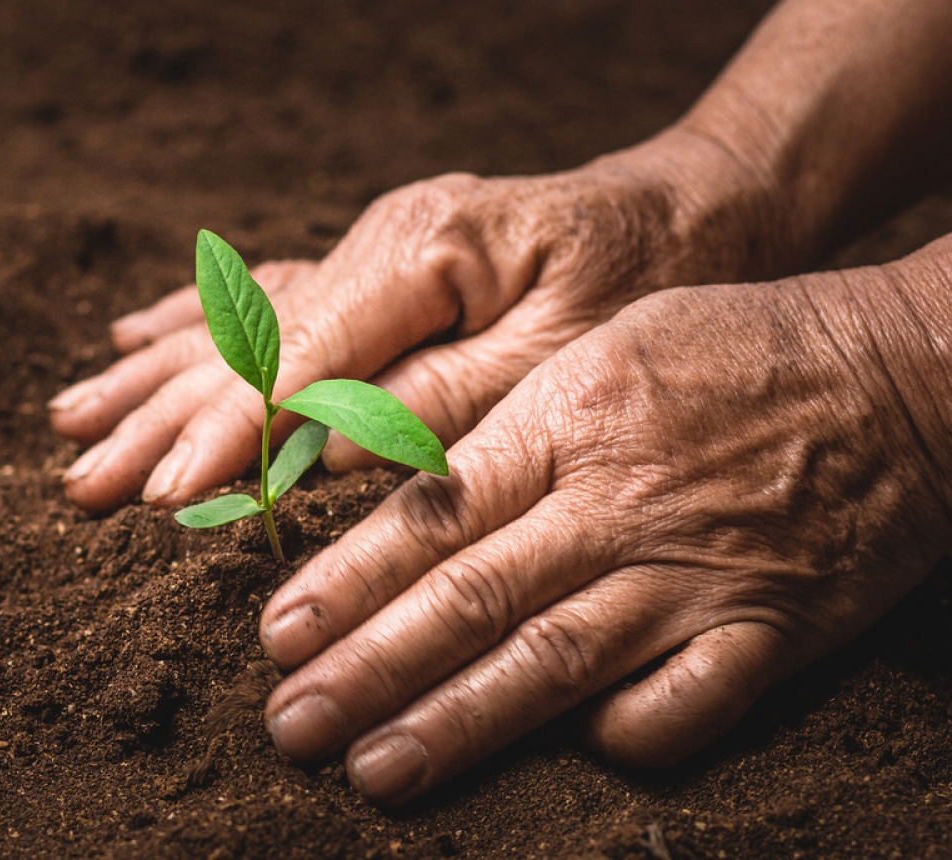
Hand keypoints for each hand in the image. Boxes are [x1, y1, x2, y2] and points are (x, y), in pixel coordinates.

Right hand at [50, 133, 769, 510]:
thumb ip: (438, 404)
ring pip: (238, 322)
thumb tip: (322, 460)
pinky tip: (135, 335)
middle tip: (79, 485)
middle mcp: (377, 243)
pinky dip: (196, 326)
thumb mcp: (561, 354)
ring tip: (70, 423)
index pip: (296, 361)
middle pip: (245, 342)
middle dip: (159, 419)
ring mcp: (368, 248)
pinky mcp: (374, 265)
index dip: (226, 436)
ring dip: (152, 379)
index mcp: (422, 254)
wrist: (695, 206)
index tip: (160, 496)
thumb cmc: (645, 282)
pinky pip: (268, 298)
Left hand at [258, 254, 951, 804]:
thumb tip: (402, 507)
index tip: (277, 634)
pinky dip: (625, 734)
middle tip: (291, 724)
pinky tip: (568, 754)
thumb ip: (505, 432)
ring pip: (554, 660)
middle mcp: (619, 503)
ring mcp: (696, 571)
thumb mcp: (602, 351)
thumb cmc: (733, 349)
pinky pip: (687, 703)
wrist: (902, 370)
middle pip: (472, 598)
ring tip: (374, 769)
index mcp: (568, 422)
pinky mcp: (773, 626)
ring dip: (457, 721)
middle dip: (370, 669)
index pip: (434, 514)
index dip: (348, 581)